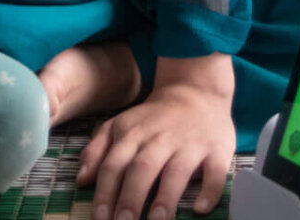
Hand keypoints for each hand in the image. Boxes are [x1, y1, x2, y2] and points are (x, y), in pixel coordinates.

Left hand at [78, 59, 236, 219]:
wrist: (196, 91)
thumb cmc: (154, 118)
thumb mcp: (120, 125)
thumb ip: (97, 150)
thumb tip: (81, 180)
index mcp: (133, 133)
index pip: (114, 164)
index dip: (105, 193)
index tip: (100, 218)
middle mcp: (160, 138)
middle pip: (142, 168)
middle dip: (131, 198)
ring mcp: (190, 144)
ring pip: (177, 171)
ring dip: (165, 198)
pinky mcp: (217, 150)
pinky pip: (216, 171)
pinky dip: (210, 191)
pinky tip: (200, 209)